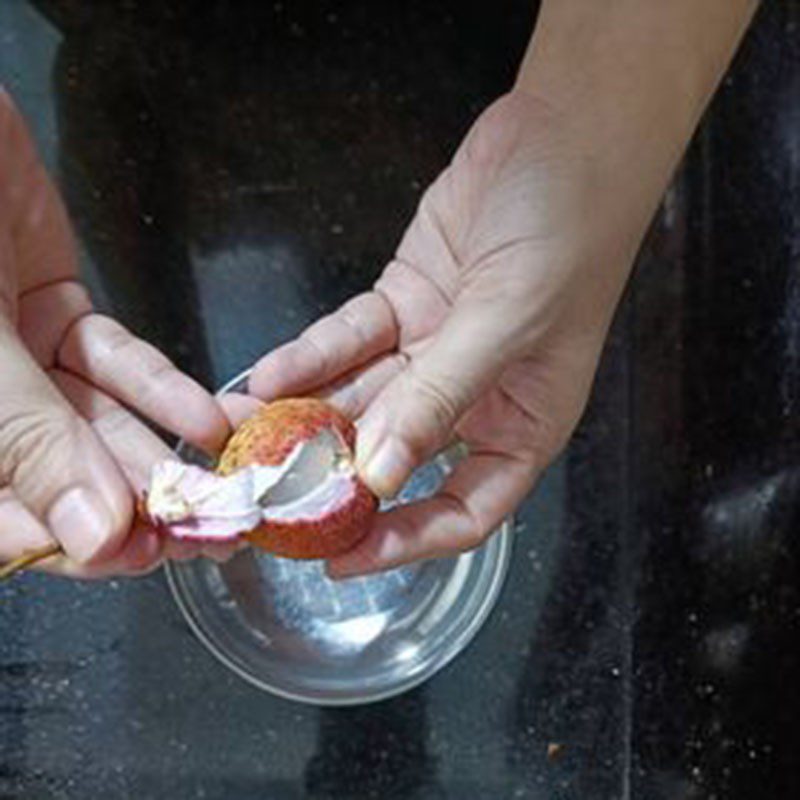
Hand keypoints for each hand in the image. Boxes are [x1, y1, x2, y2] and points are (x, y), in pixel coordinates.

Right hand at [0, 89, 230, 577]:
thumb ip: (30, 438)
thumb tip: (93, 536)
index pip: (9, 518)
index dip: (81, 543)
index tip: (150, 556)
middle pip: (64, 475)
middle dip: (144, 502)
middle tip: (216, 526)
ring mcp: (15, 362)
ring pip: (96, 423)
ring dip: (164, 450)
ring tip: (229, 481)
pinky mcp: (55, 315)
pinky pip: (110, 362)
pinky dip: (158, 388)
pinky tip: (209, 418)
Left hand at [250, 0, 755, 576]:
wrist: (564, 135)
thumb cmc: (568, 234)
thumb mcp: (508, 320)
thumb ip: (442, 395)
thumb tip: (379, 473)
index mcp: (522, 422)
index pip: (464, 509)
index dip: (406, 540)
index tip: (341, 558)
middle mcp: (476, 397)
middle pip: (397, 456)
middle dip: (332, 474)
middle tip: (267, 495)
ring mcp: (436, 350)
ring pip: (363, 397)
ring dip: (305, 415)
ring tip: (242, 435)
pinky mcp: (405, 304)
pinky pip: (352, 339)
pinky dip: (313, 357)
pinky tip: (267, 377)